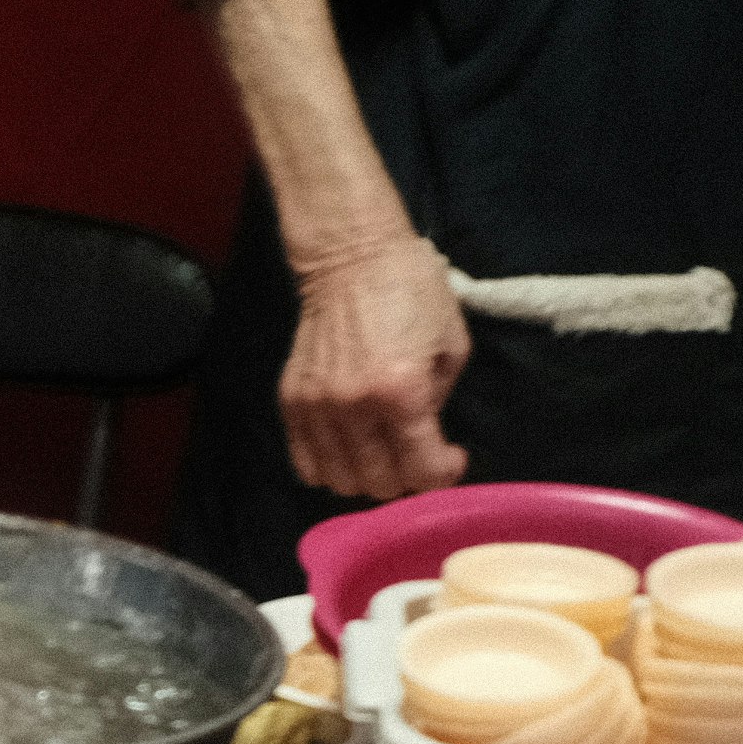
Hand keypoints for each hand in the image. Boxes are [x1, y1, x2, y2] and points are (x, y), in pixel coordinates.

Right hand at [280, 231, 471, 500]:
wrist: (352, 260)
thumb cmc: (412, 293)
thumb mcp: (452, 345)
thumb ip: (439, 400)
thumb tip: (424, 436)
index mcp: (401, 391)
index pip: (422, 469)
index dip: (444, 475)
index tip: (451, 456)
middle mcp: (354, 406)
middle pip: (379, 483)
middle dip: (407, 479)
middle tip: (416, 455)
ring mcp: (316, 406)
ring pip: (340, 481)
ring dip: (367, 478)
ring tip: (382, 454)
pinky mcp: (291, 401)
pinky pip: (306, 463)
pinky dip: (330, 468)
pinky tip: (349, 449)